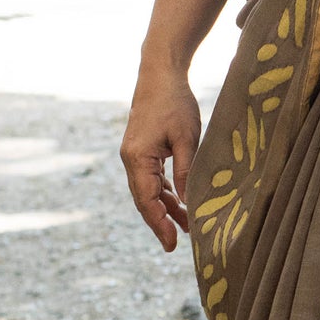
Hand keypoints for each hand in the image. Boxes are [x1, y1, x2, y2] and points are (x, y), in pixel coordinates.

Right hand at [120, 69, 200, 251]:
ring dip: (166, 209)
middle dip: (160, 223)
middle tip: (175, 246)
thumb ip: (187, 172)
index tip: (171, 245)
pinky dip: (166, 193)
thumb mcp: (188, 139)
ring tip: (187, 227)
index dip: (159, 224)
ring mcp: (135, 155)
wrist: (160, 74)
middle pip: (144, 200)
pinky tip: (181, 205)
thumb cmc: (176, 103)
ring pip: (149, 191)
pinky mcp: (143, 150)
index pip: (147, 201)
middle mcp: (131, 159)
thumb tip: (189, 202)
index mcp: (137, 158)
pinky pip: (153, 179)